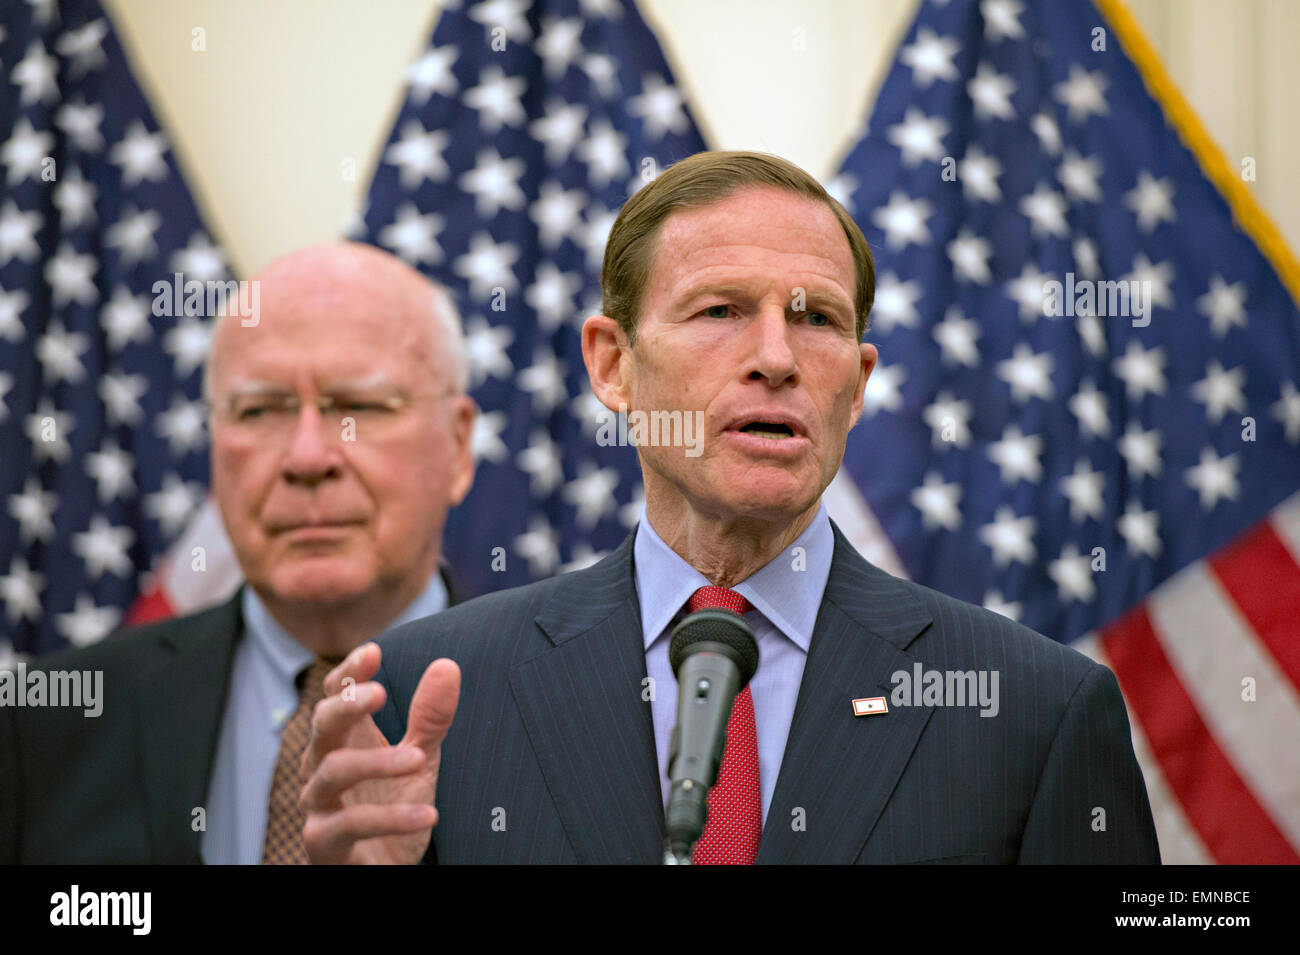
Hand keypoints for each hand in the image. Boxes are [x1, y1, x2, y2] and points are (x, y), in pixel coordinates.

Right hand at [299, 642, 459, 863]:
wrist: (384, 865)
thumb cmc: (394, 805)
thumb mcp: (420, 758)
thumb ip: (429, 717)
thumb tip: (447, 666)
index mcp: (345, 738)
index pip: (336, 694)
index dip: (350, 672)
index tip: (373, 651)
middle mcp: (322, 766)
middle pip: (322, 724)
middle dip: (348, 704)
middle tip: (380, 693)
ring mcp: (319, 804)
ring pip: (332, 771)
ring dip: (376, 762)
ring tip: (418, 759)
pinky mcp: (324, 843)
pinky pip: (351, 825)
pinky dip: (393, 817)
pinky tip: (429, 814)